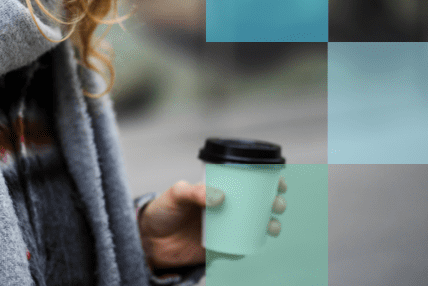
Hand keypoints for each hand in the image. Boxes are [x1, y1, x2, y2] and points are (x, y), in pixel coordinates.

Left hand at [138, 176, 286, 269]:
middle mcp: (224, 207)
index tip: (278, 182)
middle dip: (274, 202)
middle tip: (276, 204)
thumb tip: (220, 197)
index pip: (245, 181)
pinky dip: (253, 245)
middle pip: (257, 203)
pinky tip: (258, 242)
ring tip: (272, 225)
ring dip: (271, 224)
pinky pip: (242, 247)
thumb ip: (193, 192)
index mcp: (216, 189)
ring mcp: (224, 227)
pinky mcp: (221, 247)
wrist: (150, 240)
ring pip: (255, 225)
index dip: (266, 180)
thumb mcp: (175, 195)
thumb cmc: (162, 211)